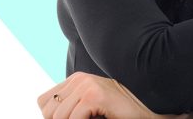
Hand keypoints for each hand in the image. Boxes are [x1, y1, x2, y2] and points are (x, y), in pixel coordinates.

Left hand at [37, 72, 192, 118]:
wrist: (148, 112)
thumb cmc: (119, 114)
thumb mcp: (89, 109)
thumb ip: (71, 109)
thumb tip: (48, 116)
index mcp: (76, 79)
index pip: (44, 103)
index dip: (54, 118)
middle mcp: (80, 78)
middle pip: (48, 112)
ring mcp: (87, 85)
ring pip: (58, 117)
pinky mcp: (95, 95)